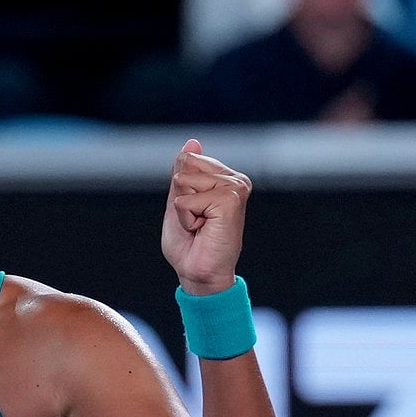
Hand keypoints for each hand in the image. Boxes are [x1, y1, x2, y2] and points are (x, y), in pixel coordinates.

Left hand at [161, 139, 250, 295]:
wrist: (199, 273)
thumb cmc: (190, 244)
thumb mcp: (179, 201)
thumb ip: (184, 172)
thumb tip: (193, 143)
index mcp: (225, 178)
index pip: (186, 160)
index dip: (179, 191)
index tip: (194, 213)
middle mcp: (235, 180)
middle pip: (185, 167)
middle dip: (181, 198)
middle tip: (197, 221)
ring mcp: (235, 188)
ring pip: (184, 182)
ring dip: (183, 210)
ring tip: (201, 226)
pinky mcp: (230, 200)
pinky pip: (186, 199)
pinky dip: (186, 218)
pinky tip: (203, 230)